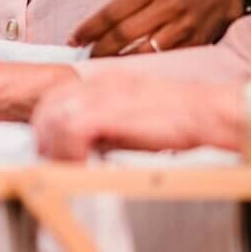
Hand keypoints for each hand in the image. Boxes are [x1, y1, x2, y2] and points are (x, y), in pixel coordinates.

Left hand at [32, 70, 241, 160]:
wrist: (206, 113)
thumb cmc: (178, 121)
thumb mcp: (135, 117)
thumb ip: (109, 126)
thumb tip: (85, 150)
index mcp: (106, 81)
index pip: (58, 98)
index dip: (49, 127)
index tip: (54, 152)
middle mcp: (100, 82)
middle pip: (48, 107)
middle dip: (45, 139)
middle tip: (54, 165)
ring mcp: (103, 94)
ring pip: (53, 118)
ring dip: (55, 150)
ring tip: (67, 170)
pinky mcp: (109, 110)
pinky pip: (70, 132)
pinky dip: (69, 154)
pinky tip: (81, 169)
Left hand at [68, 0, 244, 56]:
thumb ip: (129, 4)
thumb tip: (95, 30)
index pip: (111, 11)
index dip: (88, 29)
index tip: (72, 40)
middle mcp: (166, 4)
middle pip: (123, 34)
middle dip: (99, 50)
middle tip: (86, 59)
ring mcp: (182, 26)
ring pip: (141, 52)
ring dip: (119, 63)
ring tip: (103, 69)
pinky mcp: (194, 44)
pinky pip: (163, 61)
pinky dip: (143, 68)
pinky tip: (131, 71)